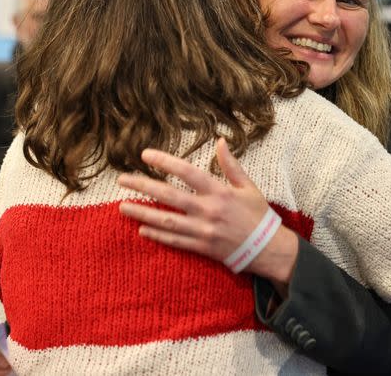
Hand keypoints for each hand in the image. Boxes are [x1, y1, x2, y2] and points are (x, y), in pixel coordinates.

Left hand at [118, 138, 298, 286]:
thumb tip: (220, 141)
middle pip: (169, 196)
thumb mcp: (248, 187)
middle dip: (143, 187)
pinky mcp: (202, 248)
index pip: (187, 172)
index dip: (165, 162)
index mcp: (219, 192)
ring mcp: (203, 231)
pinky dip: (158, 236)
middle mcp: (208, 210)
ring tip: (122, 207)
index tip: (145, 155)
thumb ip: (231, 165)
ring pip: (166, 221)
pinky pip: (175, 242)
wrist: (268, 250)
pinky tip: (142, 230)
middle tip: (122, 180)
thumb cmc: (259, 215)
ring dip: (142, 214)